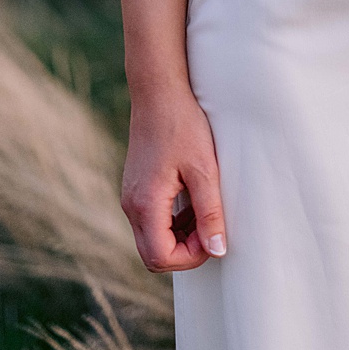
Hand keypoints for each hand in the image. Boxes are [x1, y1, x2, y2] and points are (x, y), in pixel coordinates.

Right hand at [121, 90, 226, 271]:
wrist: (159, 92)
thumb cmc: (183, 125)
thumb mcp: (204, 169)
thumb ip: (209, 212)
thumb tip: (217, 250)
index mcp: (145, 204)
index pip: (160, 257)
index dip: (190, 256)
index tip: (213, 235)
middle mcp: (131, 205)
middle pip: (152, 254)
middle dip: (184, 250)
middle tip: (210, 227)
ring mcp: (131, 197)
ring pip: (152, 238)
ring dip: (179, 236)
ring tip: (205, 210)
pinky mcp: (136, 188)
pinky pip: (151, 219)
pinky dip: (172, 221)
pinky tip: (192, 200)